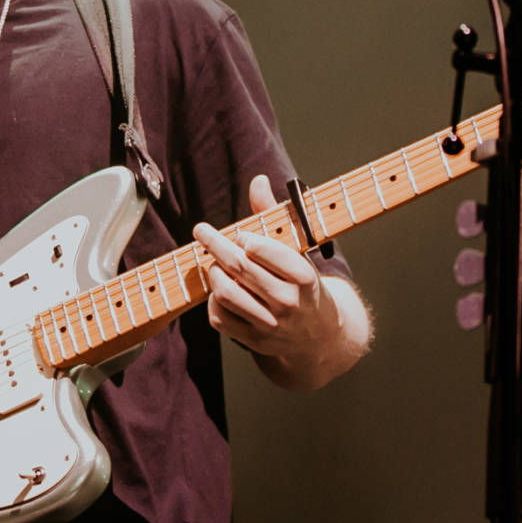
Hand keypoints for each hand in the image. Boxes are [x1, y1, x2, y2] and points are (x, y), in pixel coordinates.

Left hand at [194, 175, 348, 365]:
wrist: (320, 335)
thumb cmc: (304, 283)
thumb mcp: (299, 250)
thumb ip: (275, 215)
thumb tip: (258, 181)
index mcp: (305, 277)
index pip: (265, 252)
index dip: (245, 239)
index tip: (239, 234)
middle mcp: (288, 303)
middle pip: (239, 268)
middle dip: (215, 245)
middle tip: (202, 231)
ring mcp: (271, 325)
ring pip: (225, 293)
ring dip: (214, 273)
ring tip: (215, 264)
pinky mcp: (254, 341)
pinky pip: (220, 318)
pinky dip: (213, 300)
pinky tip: (219, 289)